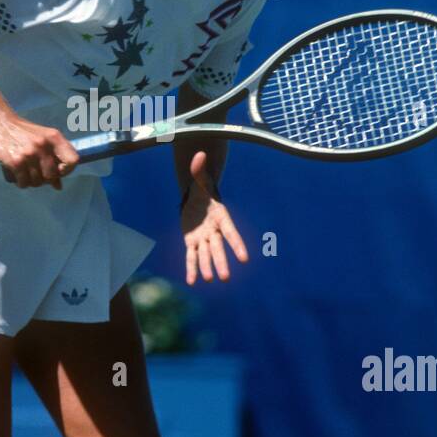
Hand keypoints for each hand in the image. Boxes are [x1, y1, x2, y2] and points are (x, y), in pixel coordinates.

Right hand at [0, 109, 80, 188]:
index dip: (67, 170)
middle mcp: (43, 145)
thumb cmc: (22, 132)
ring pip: (37, 182)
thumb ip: (52, 159)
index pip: (73, 160)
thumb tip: (58, 186)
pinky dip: (20, 182)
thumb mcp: (41, 139)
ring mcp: (29, 154)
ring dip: (30, 181)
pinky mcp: (16, 162)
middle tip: (35, 172)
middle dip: (44, 179)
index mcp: (54, 137)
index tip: (58, 172)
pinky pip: (24, 183)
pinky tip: (16, 173)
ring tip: (24, 171)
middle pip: (52, 176)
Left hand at [180, 151, 247, 284]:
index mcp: (221, 217)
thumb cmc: (201, 189)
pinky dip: (192, 269)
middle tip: (225, 277)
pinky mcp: (191, 241)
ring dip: (207, 267)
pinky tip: (192, 282)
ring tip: (211, 280)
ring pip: (205, 255)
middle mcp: (214, 231)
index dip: (237, 246)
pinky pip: (191, 256)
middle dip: (221, 262)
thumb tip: (198, 154)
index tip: (245, 259)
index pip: (231, 233)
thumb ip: (199, 169)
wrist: (195, 198)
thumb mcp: (199, 179)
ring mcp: (203, 238)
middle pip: (218, 248)